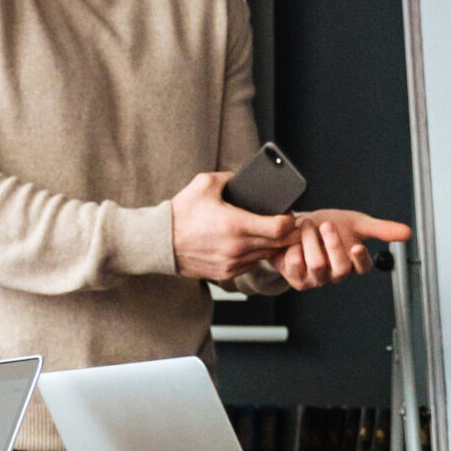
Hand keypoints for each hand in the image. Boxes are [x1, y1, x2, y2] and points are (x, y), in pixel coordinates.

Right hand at [169, 170, 297, 283]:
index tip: (288, 214)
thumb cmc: (182, 212)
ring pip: (266, 256)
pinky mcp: (226, 273)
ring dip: (272, 246)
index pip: (280, 229)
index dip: (290, 221)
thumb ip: (229, 177)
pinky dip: (256, 255)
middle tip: (287, 223)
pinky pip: (251, 265)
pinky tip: (252, 244)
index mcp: (236, 224)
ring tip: (270, 233)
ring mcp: (232, 263)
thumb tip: (244, 178)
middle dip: (287, 234)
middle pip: (278, 245)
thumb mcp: (204, 184)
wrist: (160, 242)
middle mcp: (237, 247)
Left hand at [268, 208, 411, 291]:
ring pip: (317, 265)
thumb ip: (381, 229)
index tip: (356, 246)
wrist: (294, 226)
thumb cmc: (326, 225)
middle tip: (326, 225)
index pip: (363, 267)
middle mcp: (336, 273)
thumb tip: (407, 232)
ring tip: (305, 226)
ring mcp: (317, 278)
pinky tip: (293, 242)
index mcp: (352, 261)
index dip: (360, 258)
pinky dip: (293, 248)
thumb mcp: (355, 222)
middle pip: (341, 267)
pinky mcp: (298, 279)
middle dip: (333, 244)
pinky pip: (296, 265)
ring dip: (309, 240)